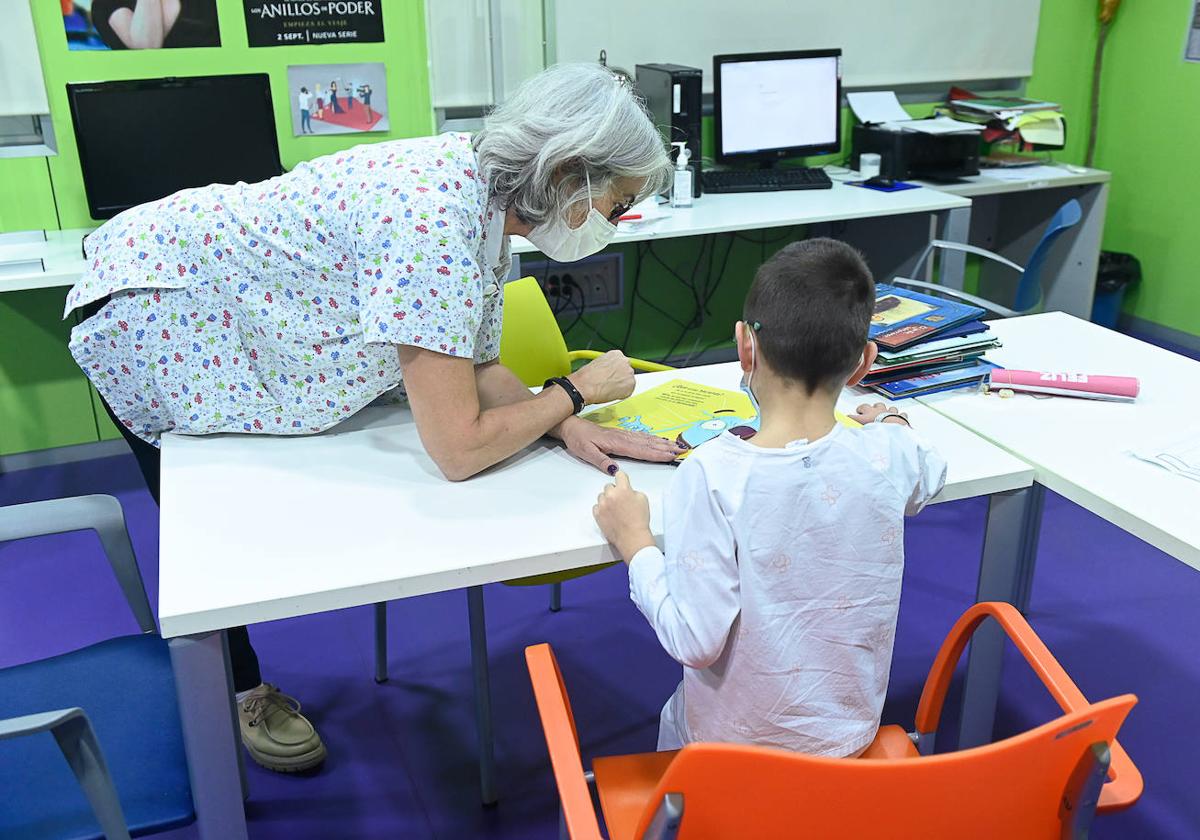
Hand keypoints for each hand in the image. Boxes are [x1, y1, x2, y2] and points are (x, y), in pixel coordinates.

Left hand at [558, 417, 681, 474]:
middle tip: (681, 450)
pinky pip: (640, 437)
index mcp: (616, 443)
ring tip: (675, 445)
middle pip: (648, 444)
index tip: (670, 455)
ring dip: (661, 442)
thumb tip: (616, 471)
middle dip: (665, 447)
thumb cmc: (578, 439)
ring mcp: (622, 435)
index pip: (640, 450)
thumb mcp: (586, 452)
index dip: (657, 454)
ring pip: (646, 439)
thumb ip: (601, 461)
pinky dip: (651, 438)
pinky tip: (657, 440)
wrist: (571, 426)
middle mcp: (622, 438)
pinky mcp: (620, 435)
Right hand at [567, 350, 635, 404]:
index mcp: (616, 354)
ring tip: (609, 389)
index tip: (611, 375)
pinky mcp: (631, 385)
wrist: (586, 386)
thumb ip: (607, 365)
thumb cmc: (587, 376)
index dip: (615, 370)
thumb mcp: (597, 363)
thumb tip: (607, 371)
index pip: (621, 362)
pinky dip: (622, 394)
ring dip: (621, 385)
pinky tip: (612, 394)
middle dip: (620, 377)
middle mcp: (625, 361)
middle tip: (610, 383)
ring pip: (628, 381)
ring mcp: (629, 373)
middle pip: (626, 371)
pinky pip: (628, 391)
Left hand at [593, 472, 654, 562]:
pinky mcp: (597, 515)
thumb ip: (633, 491)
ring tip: (615, 509)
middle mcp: (610, 495)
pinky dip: (602, 509)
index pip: (619, 475)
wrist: (632, 537)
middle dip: (615, 491)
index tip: (622, 481)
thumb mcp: (643, 499)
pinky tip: (609, 514)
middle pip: (609, 486)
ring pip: (602, 496)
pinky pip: (596, 506)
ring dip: (607, 499)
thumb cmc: (639, 521)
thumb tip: (627, 491)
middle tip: (621, 500)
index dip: (622, 478)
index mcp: (623, 489)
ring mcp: (602, 505)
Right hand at [849, 402, 909, 425]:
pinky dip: (901, 417)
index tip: (858, 412)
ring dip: (888, 411)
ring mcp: (892, 413)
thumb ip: (850, 422)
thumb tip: (841, 420)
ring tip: (887, 415)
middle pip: (877, 405)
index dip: (860, 410)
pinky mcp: (901, 418)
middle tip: (872, 413)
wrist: (892, 429)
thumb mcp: (860, 425)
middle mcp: (881, 410)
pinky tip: (900, 419)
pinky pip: (902, 415)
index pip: (862, 407)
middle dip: (875, 408)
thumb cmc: (876, 427)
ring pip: (890, 408)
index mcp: (870, 412)